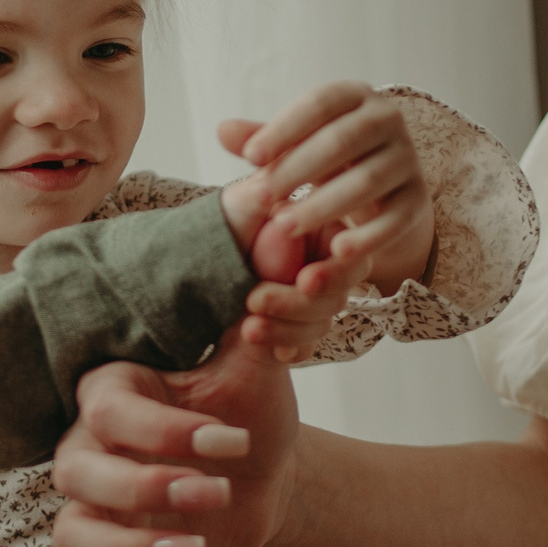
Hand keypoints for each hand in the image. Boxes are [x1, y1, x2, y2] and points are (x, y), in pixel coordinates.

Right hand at [53, 333, 301, 546]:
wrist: (269, 471)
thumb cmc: (252, 409)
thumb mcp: (257, 362)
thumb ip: (261, 309)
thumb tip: (284, 240)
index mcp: (115, 391)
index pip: (110, 409)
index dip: (166, 430)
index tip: (234, 440)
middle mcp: (89, 447)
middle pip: (76, 469)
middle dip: (146, 486)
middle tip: (214, 492)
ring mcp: (94, 506)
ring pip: (70, 530)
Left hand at [219, 181, 371, 360]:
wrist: (195, 257)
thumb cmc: (226, 220)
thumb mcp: (246, 200)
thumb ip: (272, 196)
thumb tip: (293, 206)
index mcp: (326, 231)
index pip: (351, 258)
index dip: (333, 274)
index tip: (303, 281)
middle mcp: (326, 265)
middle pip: (337, 298)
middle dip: (295, 305)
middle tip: (254, 299)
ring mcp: (313, 300)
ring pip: (320, 325)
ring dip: (285, 329)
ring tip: (247, 327)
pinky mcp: (297, 326)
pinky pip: (306, 346)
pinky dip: (290, 348)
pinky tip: (271, 350)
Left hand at [221, 83, 435, 298]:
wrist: (382, 189)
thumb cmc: (327, 158)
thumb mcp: (296, 144)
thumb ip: (262, 139)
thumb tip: (222, 130)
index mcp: (355, 96)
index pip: (320, 103)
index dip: (285, 128)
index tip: (250, 157)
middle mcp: (388, 120)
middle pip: (343, 142)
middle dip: (298, 170)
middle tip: (260, 198)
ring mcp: (407, 160)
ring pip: (367, 183)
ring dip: (323, 206)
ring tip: (283, 227)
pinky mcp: (417, 199)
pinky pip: (394, 219)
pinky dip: (367, 238)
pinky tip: (337, 252)